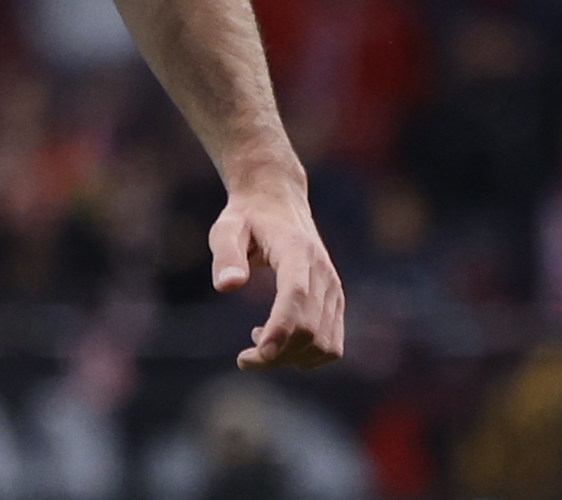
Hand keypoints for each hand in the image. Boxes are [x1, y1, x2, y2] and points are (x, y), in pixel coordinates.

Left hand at [211, 181, 344, 370]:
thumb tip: (227, 286)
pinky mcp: (336, 301)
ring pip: (324, 344)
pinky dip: (307, 356)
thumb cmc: (247, 217)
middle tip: (244, 358)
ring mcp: (334, 288)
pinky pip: (332, 345)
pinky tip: (280, 341)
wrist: (278, 201)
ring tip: (260, 342)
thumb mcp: (227, 227)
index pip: (296, 295)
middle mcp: (323, 272)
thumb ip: (225, 254)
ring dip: (291, 359)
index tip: (258, 353)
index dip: (281, 329)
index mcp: (296, 251)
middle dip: (277, 355)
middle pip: (310, 330)